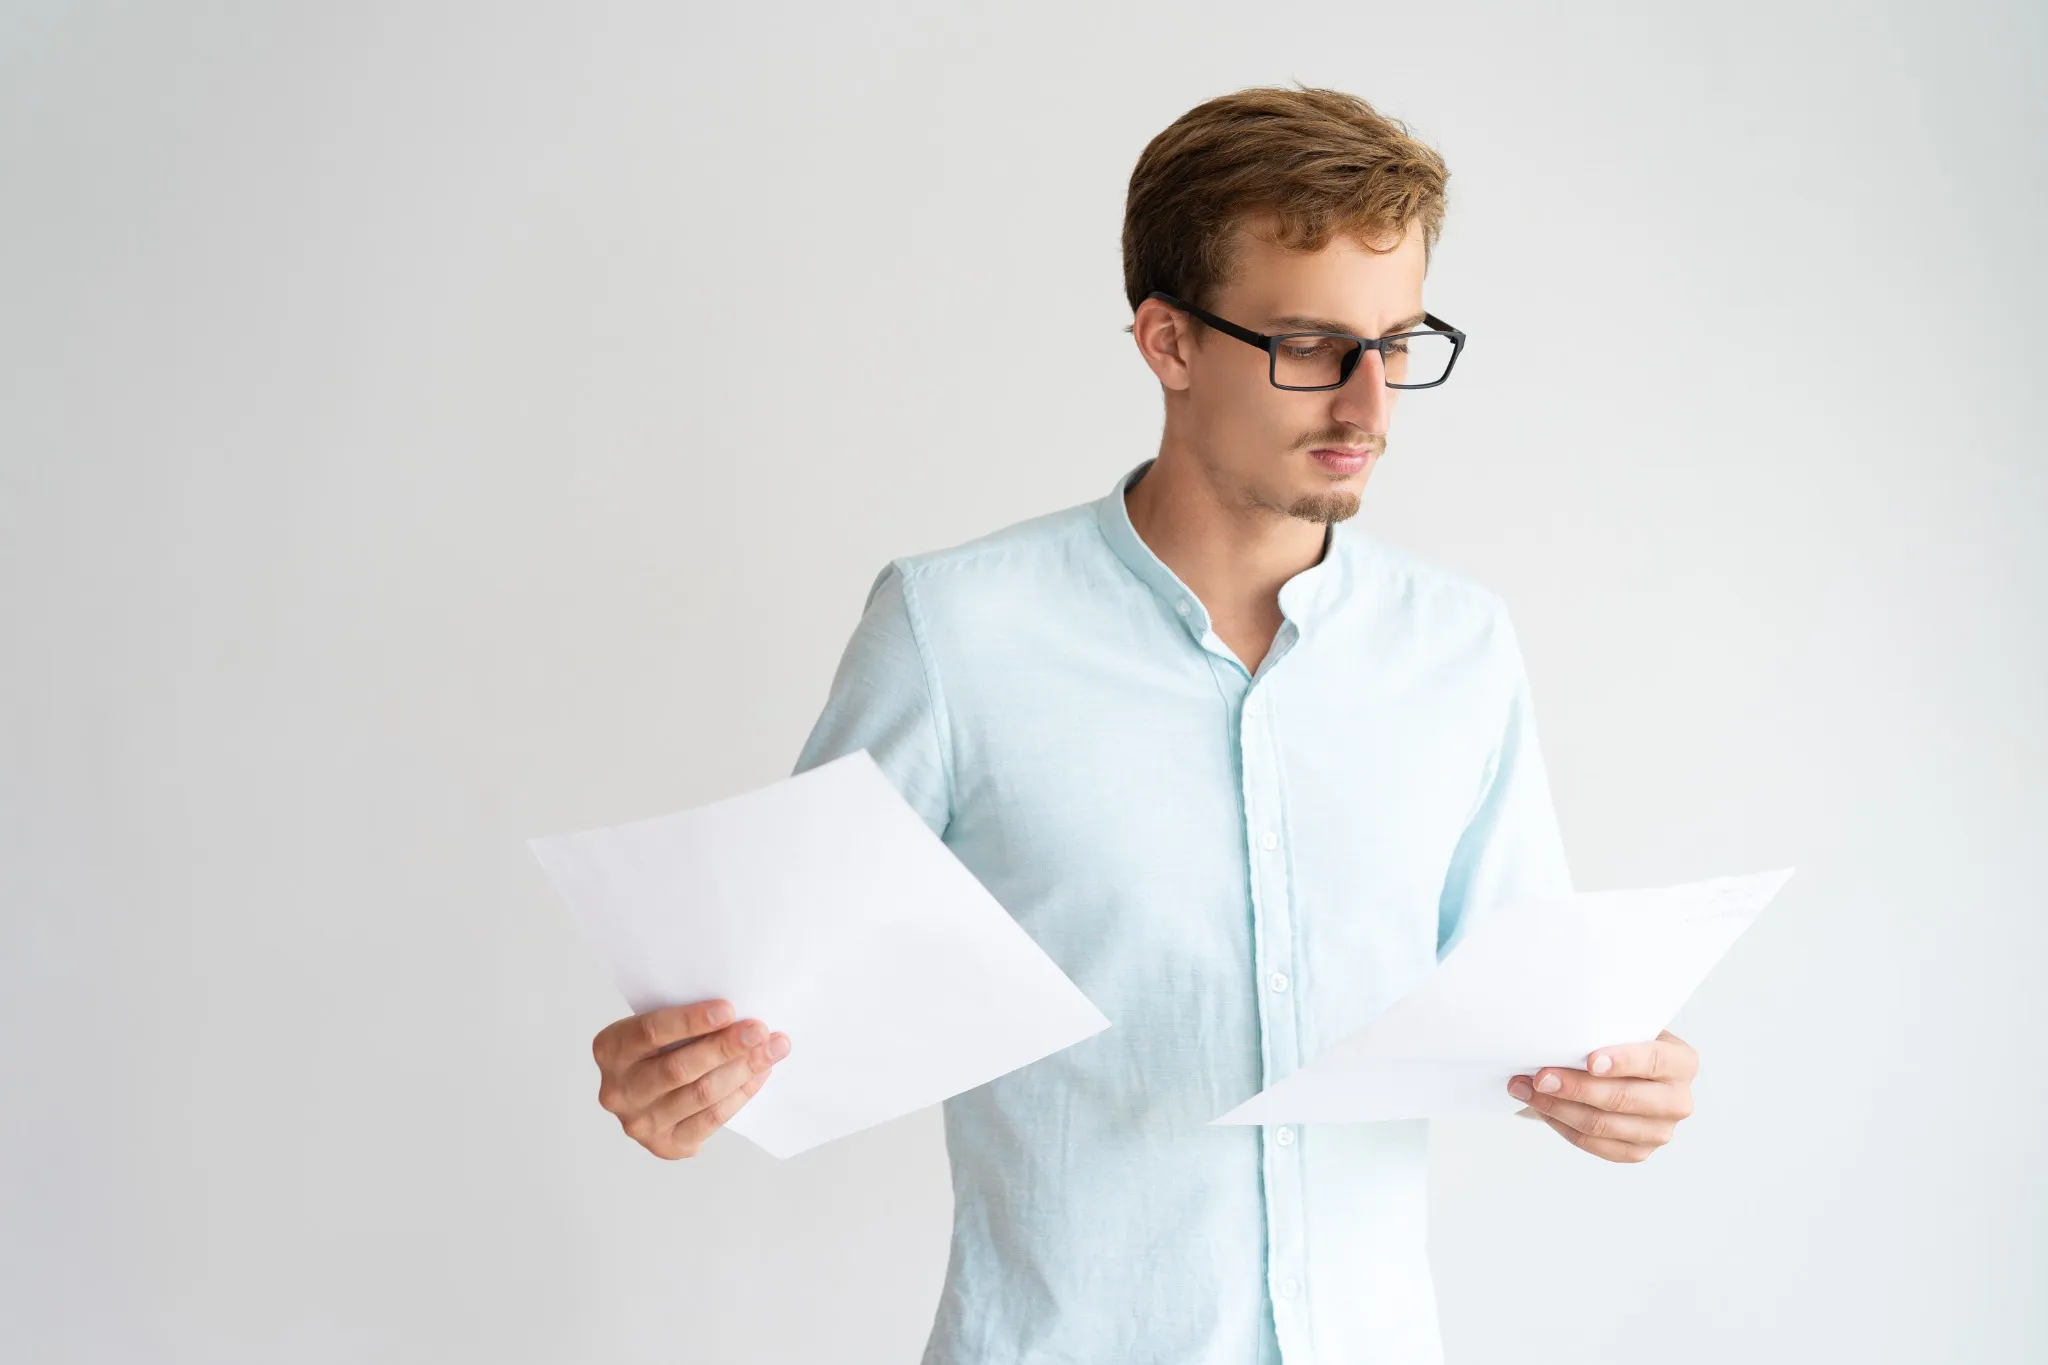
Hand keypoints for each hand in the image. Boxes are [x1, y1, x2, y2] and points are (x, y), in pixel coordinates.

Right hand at [592, 998, 790, 1159]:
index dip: (690, 1021)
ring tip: (772, 1049)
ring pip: (700, 1094)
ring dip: (743, 1070)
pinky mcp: (666, 1145)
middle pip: (679, 1068)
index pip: (650, 1032)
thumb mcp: (658, 1026)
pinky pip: (711, 1119)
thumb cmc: (660, 1048)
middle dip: (725, 1047)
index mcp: (610, 1050)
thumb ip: (683, 1021)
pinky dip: (741, 1093)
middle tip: (759, 1030)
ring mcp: (640, 1123)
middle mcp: (618, 1091)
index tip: (728, 1009)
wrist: (648, 1094)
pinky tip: (760, 1074)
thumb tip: (739, 1012)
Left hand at [1506, 1029, 1696, 1162]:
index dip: (1622, 1062)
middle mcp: (1677, 1100)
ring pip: (1601, 1125)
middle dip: (1576, 1087)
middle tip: (1540, 1076)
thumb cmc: (1621, 1043)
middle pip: (1623, 1099)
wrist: (1625, 1069)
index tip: (1590, 1061)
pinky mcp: (1637, 1151)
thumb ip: (1605, 1029)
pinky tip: (1540, 1106)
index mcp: (1681, 1062)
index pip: (1654, 1061)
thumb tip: (1560, 1030)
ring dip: (1557, 1107)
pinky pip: (1593, 1144)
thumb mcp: (1624, 1027)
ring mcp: (1660, 1131)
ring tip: (1526, 1089)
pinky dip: (1561, 1124)